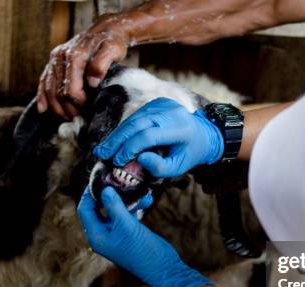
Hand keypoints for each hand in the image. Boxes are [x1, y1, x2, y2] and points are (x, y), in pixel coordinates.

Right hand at [37, 15, 130, 118]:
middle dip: (68, 109)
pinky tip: (42, 109)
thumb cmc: (111, 42)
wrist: (106, 29)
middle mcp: (60, 56)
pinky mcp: (53, 62)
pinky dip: (42, 96)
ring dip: (56, 107)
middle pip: (58, 92)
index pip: (71, 89)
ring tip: (67, 118)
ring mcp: (55, 59)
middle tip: (79, 119)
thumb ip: (102, 64)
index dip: (79, 104)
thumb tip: (92, 82)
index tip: (88, 111)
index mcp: (74, 56)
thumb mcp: (113, 50)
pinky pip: (43, 81)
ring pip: (49, 89)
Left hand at [78, 187, 212, 286]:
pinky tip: (146, 199)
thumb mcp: (126, 225)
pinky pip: (128, 214)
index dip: (89, 192)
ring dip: (126, 198)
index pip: (85, 209)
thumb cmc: (141, 250)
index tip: (98, 176)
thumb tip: (105, 190)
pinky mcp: (130, 232)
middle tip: (118, 178)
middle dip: (110, 193)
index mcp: (96, 235)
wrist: (162, 267)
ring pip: (116, 209)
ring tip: (138, 189)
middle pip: (99, 207)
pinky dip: (135, 206)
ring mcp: (117, 234)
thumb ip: (114, 206)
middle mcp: (103, 234)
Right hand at [94, 98, 223, 177]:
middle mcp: (172, 112)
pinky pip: (137, 115)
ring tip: (104, 149)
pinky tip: (115, 140)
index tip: (118, 161)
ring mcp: (164, 104)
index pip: (149, 135)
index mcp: (181, 129)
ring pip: (135, 118)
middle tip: (102, 154)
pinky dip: (125, 128)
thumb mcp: (178, 167)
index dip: (130, 148)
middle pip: (138, 123)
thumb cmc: (188, 154)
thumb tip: (139, 158)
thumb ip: (160, 167)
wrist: (202, 134)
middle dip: (118, 140)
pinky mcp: (158, 102)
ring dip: (117, 134)